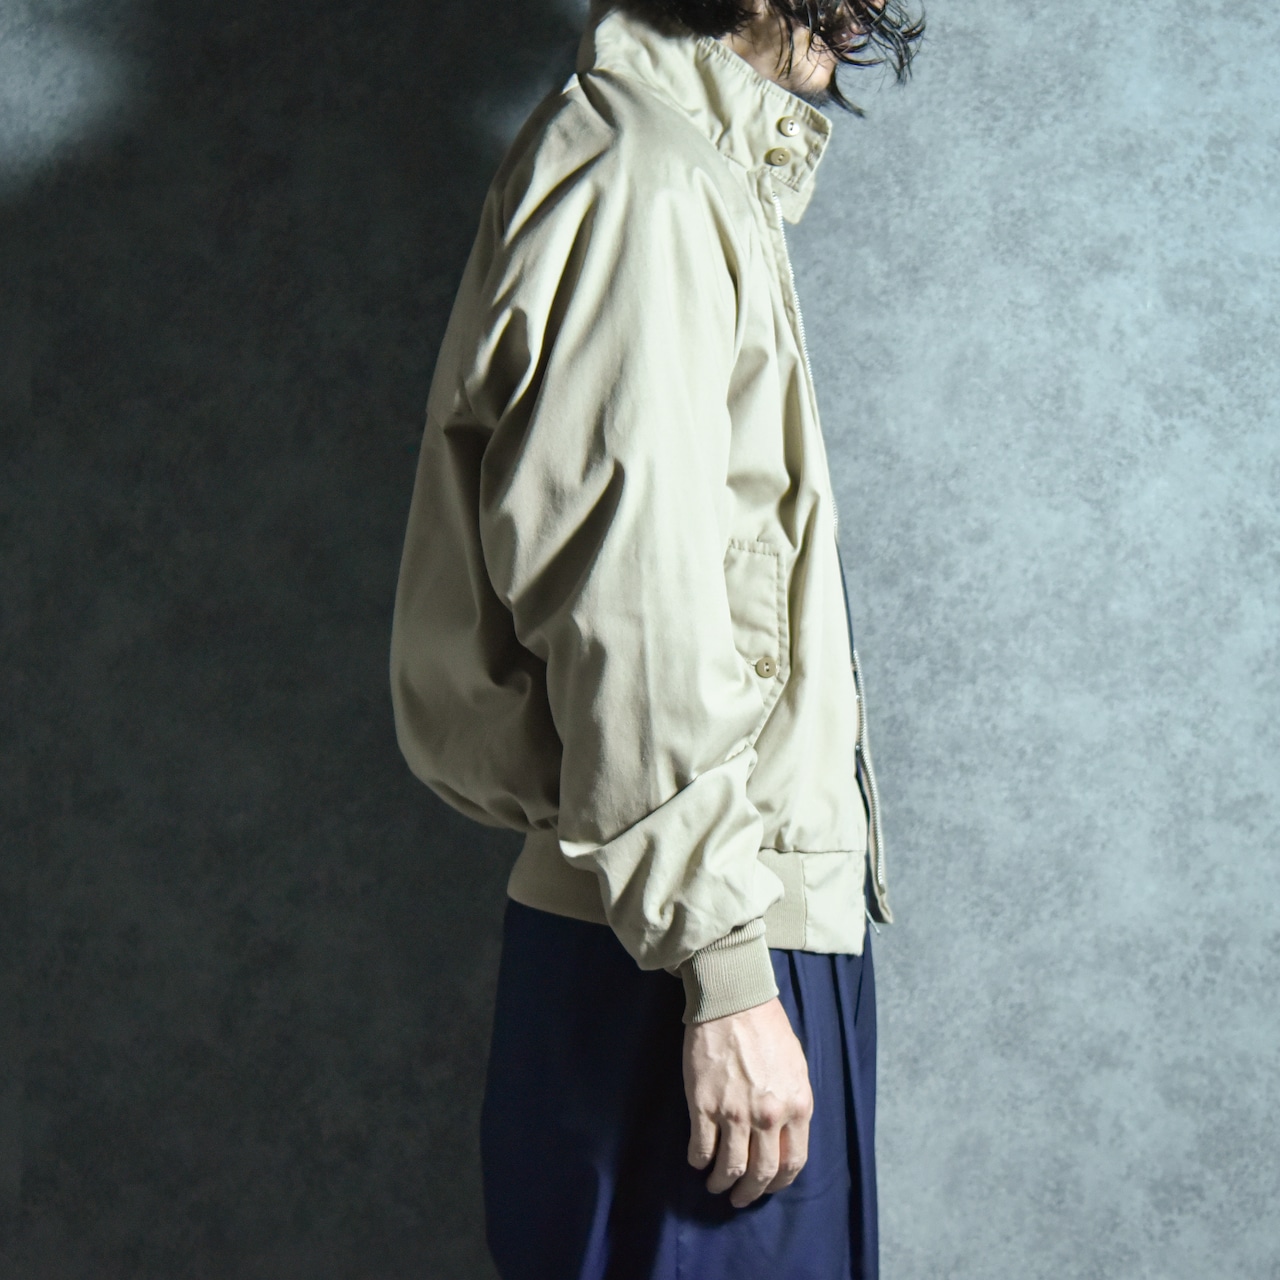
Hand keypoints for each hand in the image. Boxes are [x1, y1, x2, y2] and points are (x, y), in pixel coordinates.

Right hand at [682, 996, 813, 1207]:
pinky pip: (701, 1148)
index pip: (793, 1163)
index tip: (768, 1186)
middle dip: (750, 1192)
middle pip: (762, 1174)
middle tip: (740, 1197)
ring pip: (730, 1168)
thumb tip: (783, 1133)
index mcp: (797, 1106)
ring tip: (716, 1184)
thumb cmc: (766, 1026)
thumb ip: (792, 1103)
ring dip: (722, 1183)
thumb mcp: (795, 1067)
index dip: (779, 1182)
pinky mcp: (704, 1104)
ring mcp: (735, 1113)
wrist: (733, 999)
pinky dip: (699, 1161)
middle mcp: (769, 1117)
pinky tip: (698, 1160)